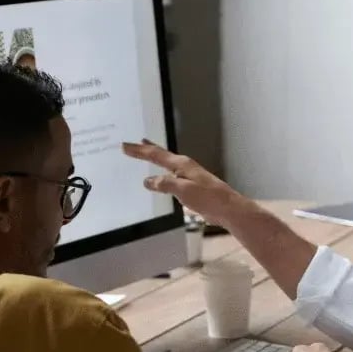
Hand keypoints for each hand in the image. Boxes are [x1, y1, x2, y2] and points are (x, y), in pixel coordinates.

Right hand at [121, 139, 245, 227]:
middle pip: (161, 155)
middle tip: (133, 143)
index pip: (155, 155)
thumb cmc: (208, 198)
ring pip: (166, 164)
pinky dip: (161, 174)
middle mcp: (184, 167)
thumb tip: (148, 181)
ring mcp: (188, 176)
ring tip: (145, 153)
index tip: (124, 146)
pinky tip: (160, 179)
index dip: (139, 151)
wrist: (227, 208)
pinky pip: (170, 177)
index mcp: (181, 164)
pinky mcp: (191, 186)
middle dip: (146, 149)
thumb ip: (165, 184)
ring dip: (155, 158)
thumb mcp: (183, 190)